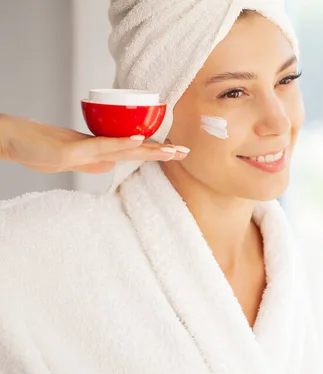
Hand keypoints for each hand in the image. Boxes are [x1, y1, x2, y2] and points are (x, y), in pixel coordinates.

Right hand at [0, 114, 188, 173]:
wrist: (12, 138)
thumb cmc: (37, 148)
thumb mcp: (70, 161)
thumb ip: (90, 162)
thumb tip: (111, 166)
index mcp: (98, 150)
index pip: (132, 152)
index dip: (154, 152)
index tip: (176, 153)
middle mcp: (96, 147)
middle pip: (134, 149)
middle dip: (161, 151)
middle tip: (185, 151)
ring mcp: (84, 147)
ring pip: (123, 147)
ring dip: (148, 148)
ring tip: (171, 149)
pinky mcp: (71, 149)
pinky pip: (100, 146)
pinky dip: (119, 143)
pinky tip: (135, 141)